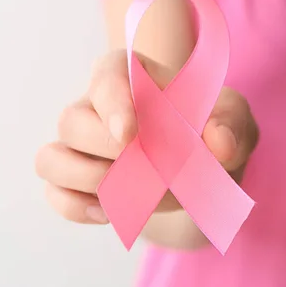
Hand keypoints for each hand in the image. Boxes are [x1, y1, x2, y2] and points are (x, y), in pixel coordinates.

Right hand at [35, 49, 258, 224]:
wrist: (197, 169)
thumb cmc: (208, 132)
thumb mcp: (233, 119)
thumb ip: (231, 122)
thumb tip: (218, 143)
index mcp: (131, 76)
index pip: (106, 74)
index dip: (112, 103)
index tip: (130, 134)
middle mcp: (94, 106)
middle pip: (71, 121)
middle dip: (108, 153)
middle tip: (151, 169)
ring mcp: (78, 145)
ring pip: (51, 158)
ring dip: (90, 182)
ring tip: (132, 193)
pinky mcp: (73, 180)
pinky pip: (55, 194)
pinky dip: (78, 207)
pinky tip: (112, 212)